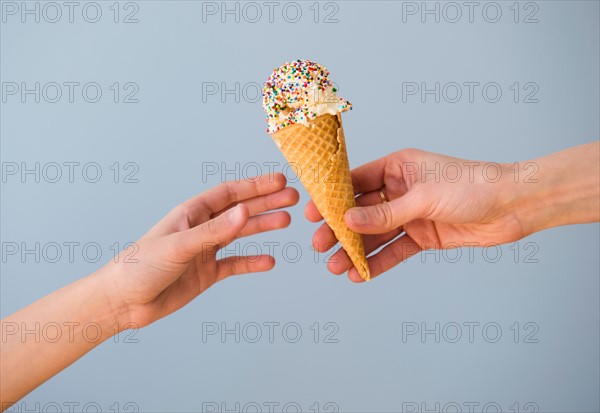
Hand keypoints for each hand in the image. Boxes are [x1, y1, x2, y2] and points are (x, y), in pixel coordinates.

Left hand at [105, 173, 298, 326]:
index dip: (255, 185)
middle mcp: (201, 228)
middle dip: (266, 202)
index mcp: (191, 214)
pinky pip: (235, 264)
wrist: (123, 302)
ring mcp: (204, 251)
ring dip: (262, 227)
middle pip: (240, 210)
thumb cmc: (139, 267)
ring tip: (286, 221)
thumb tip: (245, 212)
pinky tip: (269, 261)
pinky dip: (252, 262)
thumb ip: (214, 231)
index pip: (229, 193)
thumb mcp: (179, 246)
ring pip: (239, 234)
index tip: (279, 181)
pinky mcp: (206, 273)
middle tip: (293, 198)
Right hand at [306, 149, 529, 281]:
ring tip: (336, 267)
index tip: (313, 213)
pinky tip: (361, 274)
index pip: (357, 180)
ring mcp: (411, 214)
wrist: (514, 206)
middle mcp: (401, 190)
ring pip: (376, 234)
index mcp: (398, 167)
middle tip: (320, 245)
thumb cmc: (473, 185)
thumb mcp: (424, 197)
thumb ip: (385, 212)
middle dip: (340, 228)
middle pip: (362, 210)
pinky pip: (395, 250)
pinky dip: (378, 262)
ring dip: (355, 250)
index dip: (333, 197)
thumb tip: (348, 220)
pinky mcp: (423, 236)